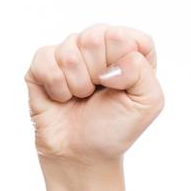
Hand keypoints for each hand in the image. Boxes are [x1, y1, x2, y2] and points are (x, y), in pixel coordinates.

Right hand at [25, 23, 163, 164]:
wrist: (82, 154)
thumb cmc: (115, 128)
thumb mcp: (147, 104)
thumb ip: (143, 72)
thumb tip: (112, 62)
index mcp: (127, 51)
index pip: (129, 36)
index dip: (124, 61)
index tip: (121, 85)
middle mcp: (98, 45)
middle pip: (97, 36)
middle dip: (98, 73)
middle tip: (98, 93)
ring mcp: (69, 51)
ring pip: (70, 50)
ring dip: (78, 84)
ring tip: (81, 98)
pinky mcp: (43, 62)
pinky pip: (47, 60)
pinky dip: (57, 87)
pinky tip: (62, 98)